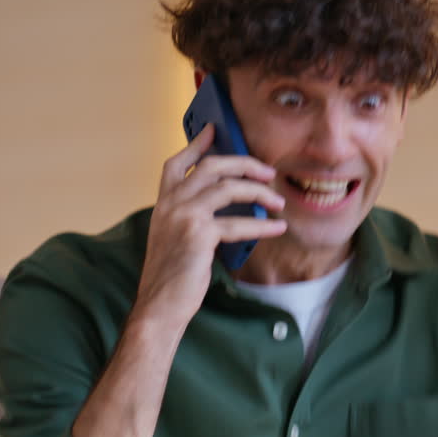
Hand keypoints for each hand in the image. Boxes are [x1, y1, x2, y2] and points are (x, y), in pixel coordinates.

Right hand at [131, 124, 287, 335]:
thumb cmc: (172, 277)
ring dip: (260, 192)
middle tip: (268, 171)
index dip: (196, 144)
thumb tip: (226, 205)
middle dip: (244, 164)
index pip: (176, 164)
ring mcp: (183, 216)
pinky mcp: (198, 234)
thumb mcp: (175, 239)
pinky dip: (263, 224)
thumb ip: (191, 218)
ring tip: (279, 201)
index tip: (214, 130)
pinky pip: (238, 223)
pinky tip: (278, 227)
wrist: (159, 307)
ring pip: (228, 188)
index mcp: (162, 204)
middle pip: (211, 166)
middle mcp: (170, 204)